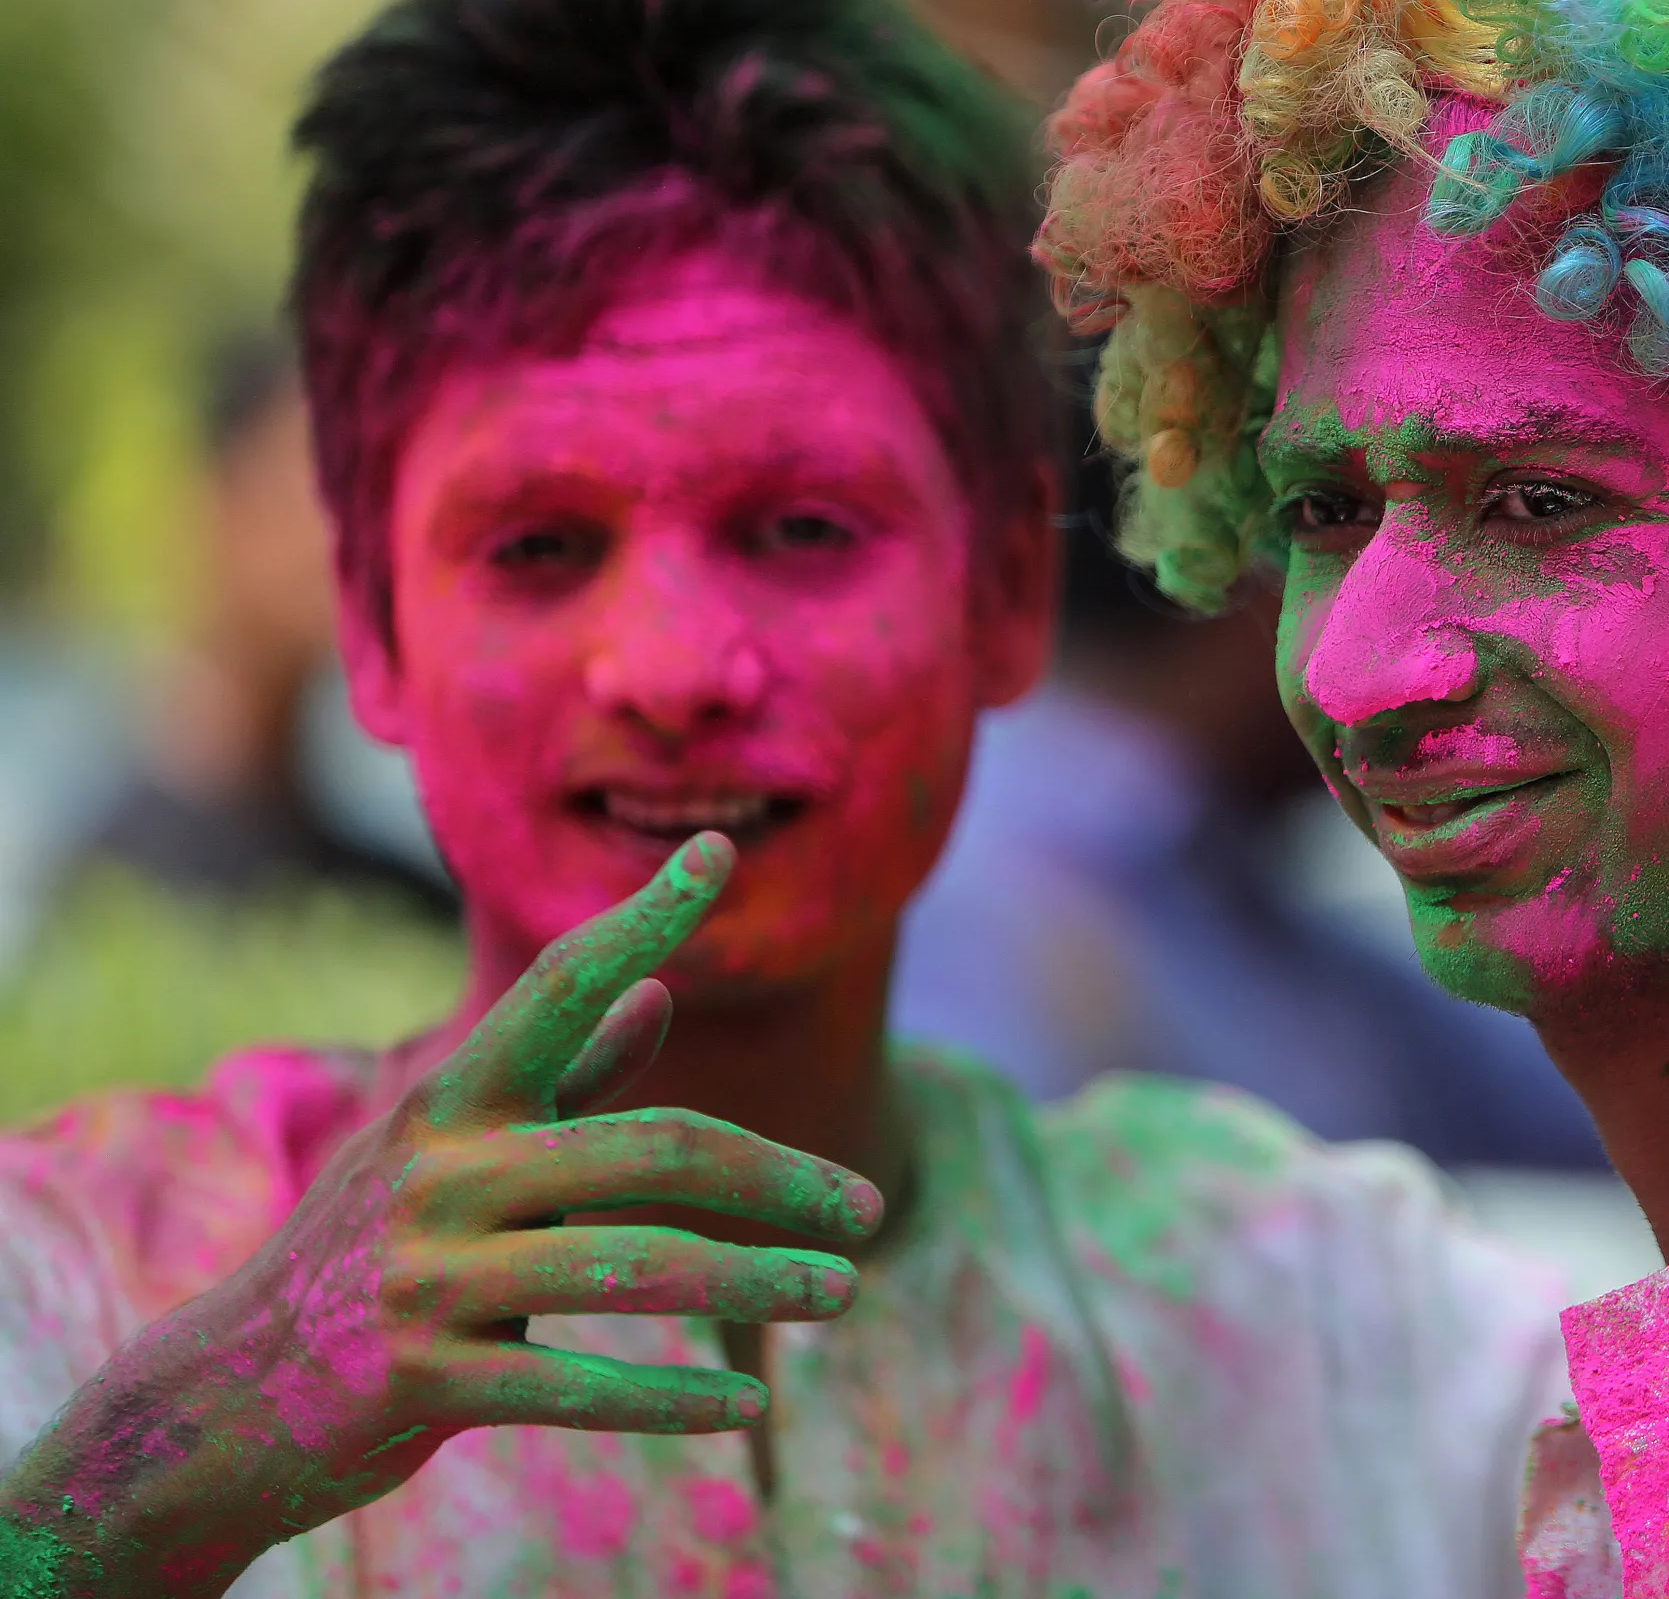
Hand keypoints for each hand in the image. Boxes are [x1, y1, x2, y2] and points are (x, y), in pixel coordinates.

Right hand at [0, 835, 881, 1595]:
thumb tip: (661, 991)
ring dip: (756, 1285)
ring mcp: (427, 1279)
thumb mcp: (457, 1154)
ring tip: (845, 1292)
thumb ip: (564, 1079)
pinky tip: (747, 1404)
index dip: (642, 919)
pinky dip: (668, 1397)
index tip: (716, 847)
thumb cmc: (369, 1254)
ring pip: (631, 1273)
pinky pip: (574, 1387)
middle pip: (650, 1154)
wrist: (217, 1400)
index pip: (559, 985)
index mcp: (454, 1101)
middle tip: (868, 1209)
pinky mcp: (421, 1380)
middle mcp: (440, 1174)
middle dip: (779, 1180)